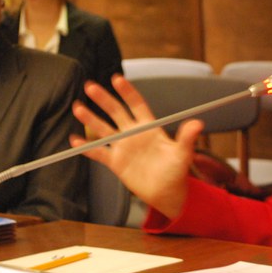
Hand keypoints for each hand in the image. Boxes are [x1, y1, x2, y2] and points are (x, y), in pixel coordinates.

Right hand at [70, 75, 203, 218]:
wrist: (167, 193)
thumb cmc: (177, 171)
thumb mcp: (183, 154)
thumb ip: (187, 138)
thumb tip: (197, 123)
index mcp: (149, 127)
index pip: (136, 104)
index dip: (127, 92)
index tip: (117, 78)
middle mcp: (133, 134)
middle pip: (116, 112)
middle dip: (103, 99)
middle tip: (90, 87)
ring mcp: (123, 147)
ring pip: (104, 129)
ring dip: (90, 119)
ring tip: (77, 107)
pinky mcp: (116, 162)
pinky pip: (99, 152)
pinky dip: (86, 147)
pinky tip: (74, 140)